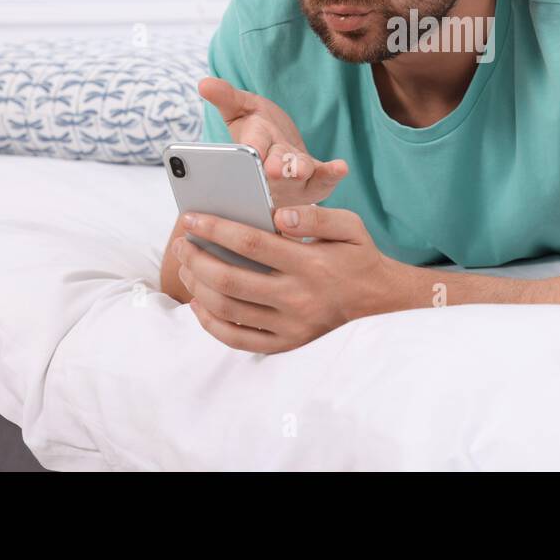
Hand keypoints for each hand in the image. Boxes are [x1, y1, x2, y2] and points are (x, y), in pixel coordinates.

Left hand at [172, 204, 400, 353]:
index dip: (215, 229)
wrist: (378, 300)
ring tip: (187, 267)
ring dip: (198, 287)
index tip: (191, 218)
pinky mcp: (285, 343)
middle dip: (197, 259)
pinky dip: (210, 324)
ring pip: (229, 310)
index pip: (251, 244)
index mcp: (310, 265)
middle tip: (181, 243)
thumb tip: (278, 216)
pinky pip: (237, 339)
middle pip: (231, 280)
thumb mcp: (350, 226)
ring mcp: (290, 325)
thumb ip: (316, 216)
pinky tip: (198, 303)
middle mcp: (298, 298)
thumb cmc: (357, 256)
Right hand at [199, 76, 347, 207]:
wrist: (280, 158)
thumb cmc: (258, 131)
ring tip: (303, 169)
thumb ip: (226, 97)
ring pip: (298, 174)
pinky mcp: (315, 179)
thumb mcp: (241, 109)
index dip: (251, 151)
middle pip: (273, 165)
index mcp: (251, 147)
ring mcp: (294, 176)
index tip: (251, 151)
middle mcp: (271, 167)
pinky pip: (324, 177)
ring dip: (300, 171)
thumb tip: (204, 83)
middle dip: (275, 168)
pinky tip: (341, 167)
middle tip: (275, 171)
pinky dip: (332, 173)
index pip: (249, 148)